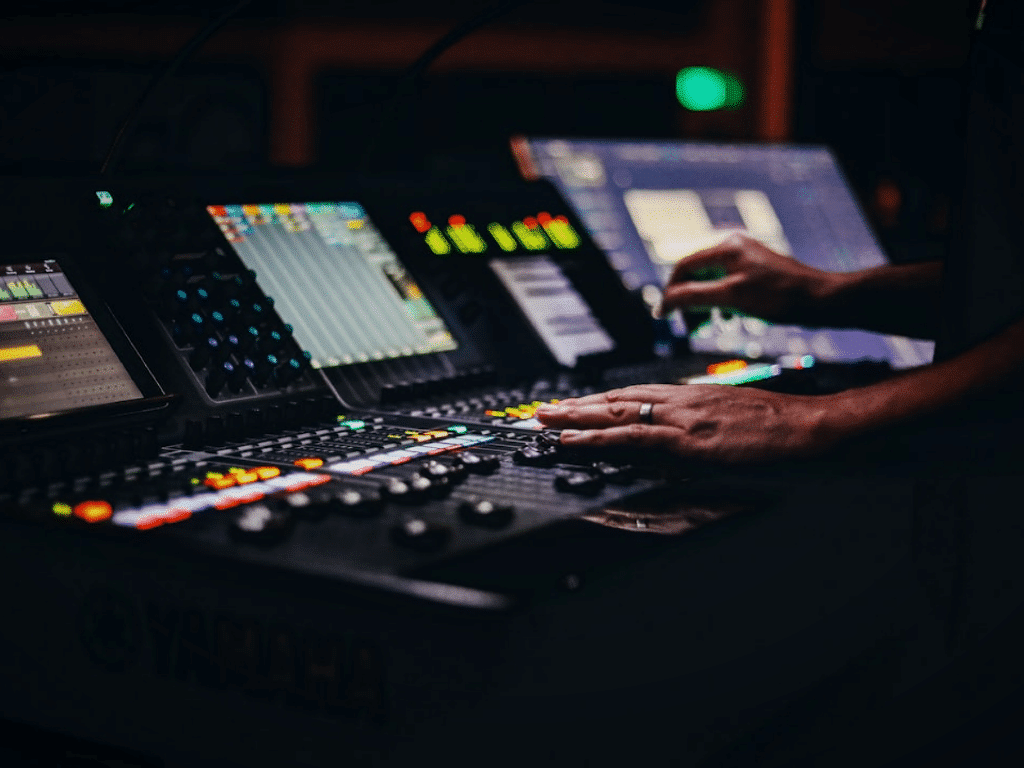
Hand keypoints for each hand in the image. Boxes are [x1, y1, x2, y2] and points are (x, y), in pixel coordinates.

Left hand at [535, 383, 834, 462]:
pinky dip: (598, 437)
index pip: (633, 392)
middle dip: (577, 405)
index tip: (575, 403)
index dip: (599, 399)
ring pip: (616, 413)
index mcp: (689, 395)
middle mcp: (678, 400)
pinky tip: (575, 440)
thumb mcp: (730, 417)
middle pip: (616, 398)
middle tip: (544, 410)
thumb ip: (699, 423)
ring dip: (576, 417)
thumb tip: (679, 436)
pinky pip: (632, 437)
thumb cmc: (776, 423)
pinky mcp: (686, 441)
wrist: (807, 425)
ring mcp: (680, 419)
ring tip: (546, 420)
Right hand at [660, 233, 837, 324]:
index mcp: (725, 248)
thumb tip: (664, 303)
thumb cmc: (778, 298)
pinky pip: (728, 285)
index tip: (663, 316)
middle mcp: (734, 247)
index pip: (684, 268)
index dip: (670, 292)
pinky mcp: (757, 271)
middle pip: (697, 274)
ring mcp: (747, 258)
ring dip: (703, 305)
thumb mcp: (731, 297)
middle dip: (688, 301)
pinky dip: (720, 303)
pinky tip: (727, 319)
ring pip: (712, 281)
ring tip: (705, 326)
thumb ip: (693, 298)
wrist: (821, 300)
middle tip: (689, 327)